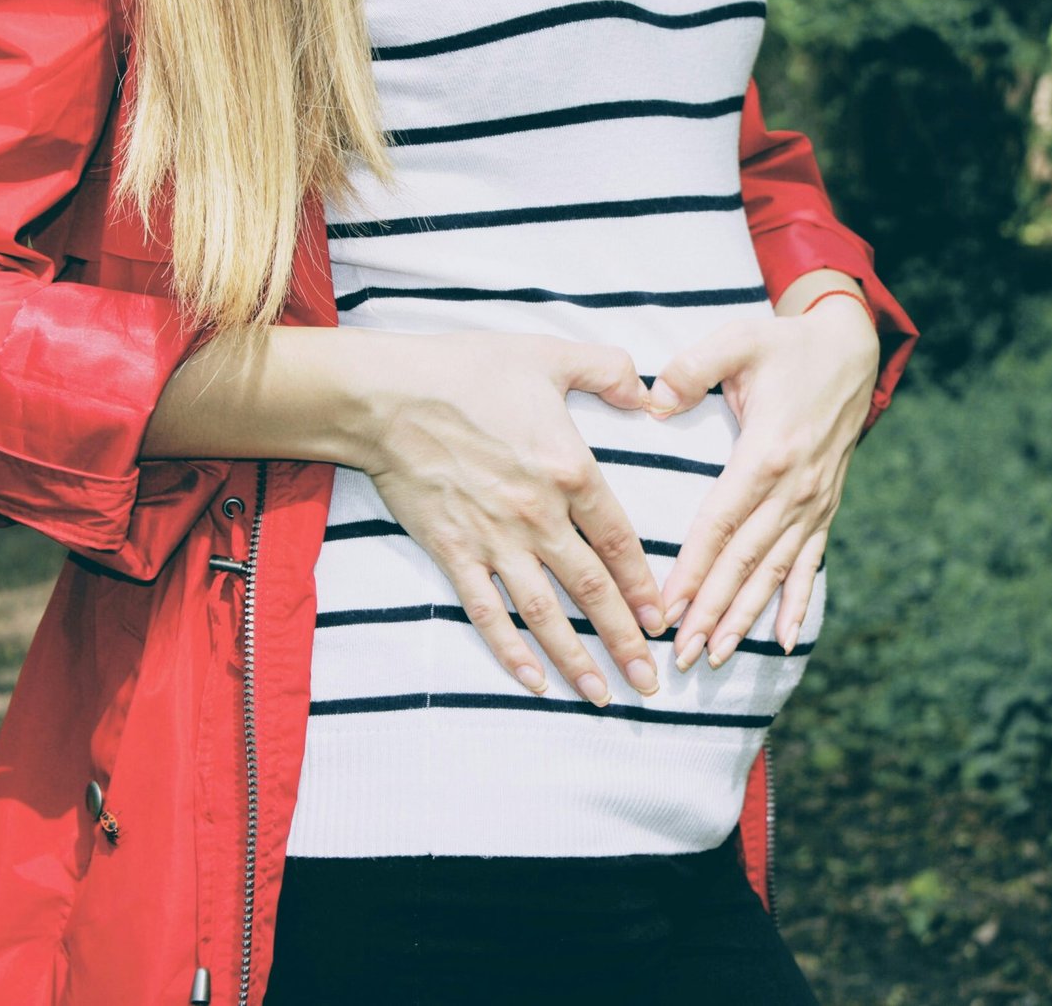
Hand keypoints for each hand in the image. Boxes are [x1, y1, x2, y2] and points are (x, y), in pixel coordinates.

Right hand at [358, 330, 669, 703]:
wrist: (388, 395)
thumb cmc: (468, 370)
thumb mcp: (550, 357)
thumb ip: (610, 372)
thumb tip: (651, 393)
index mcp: (571, 471)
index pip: (620, 542)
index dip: (644, 586)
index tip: (663, 619)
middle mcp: (539, 516)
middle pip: (592, 590)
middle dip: (625, 640)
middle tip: (649, 681)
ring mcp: (494, 540)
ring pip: (545, 613)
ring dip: (576, 660)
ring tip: (602, 696)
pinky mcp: (454, 552)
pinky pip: (487, 612)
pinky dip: (510, 651)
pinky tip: (533, 682)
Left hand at [642, 294, 878, 669]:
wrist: (849, 348)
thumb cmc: (784, 345)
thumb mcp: (737, 340)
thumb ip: (691, 368)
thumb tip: (653, 400)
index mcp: (767, 453)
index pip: (720, 524)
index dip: (692, 570)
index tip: (666, 609)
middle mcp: (794, 488)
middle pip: (744, 562)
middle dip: (711, 612)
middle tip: (681, 654)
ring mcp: (813, 502)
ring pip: (773, 572)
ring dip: (745, 617)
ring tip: (717, 657)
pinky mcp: (825, 507)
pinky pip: (809, 564)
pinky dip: (796, 604)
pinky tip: (784, 642)